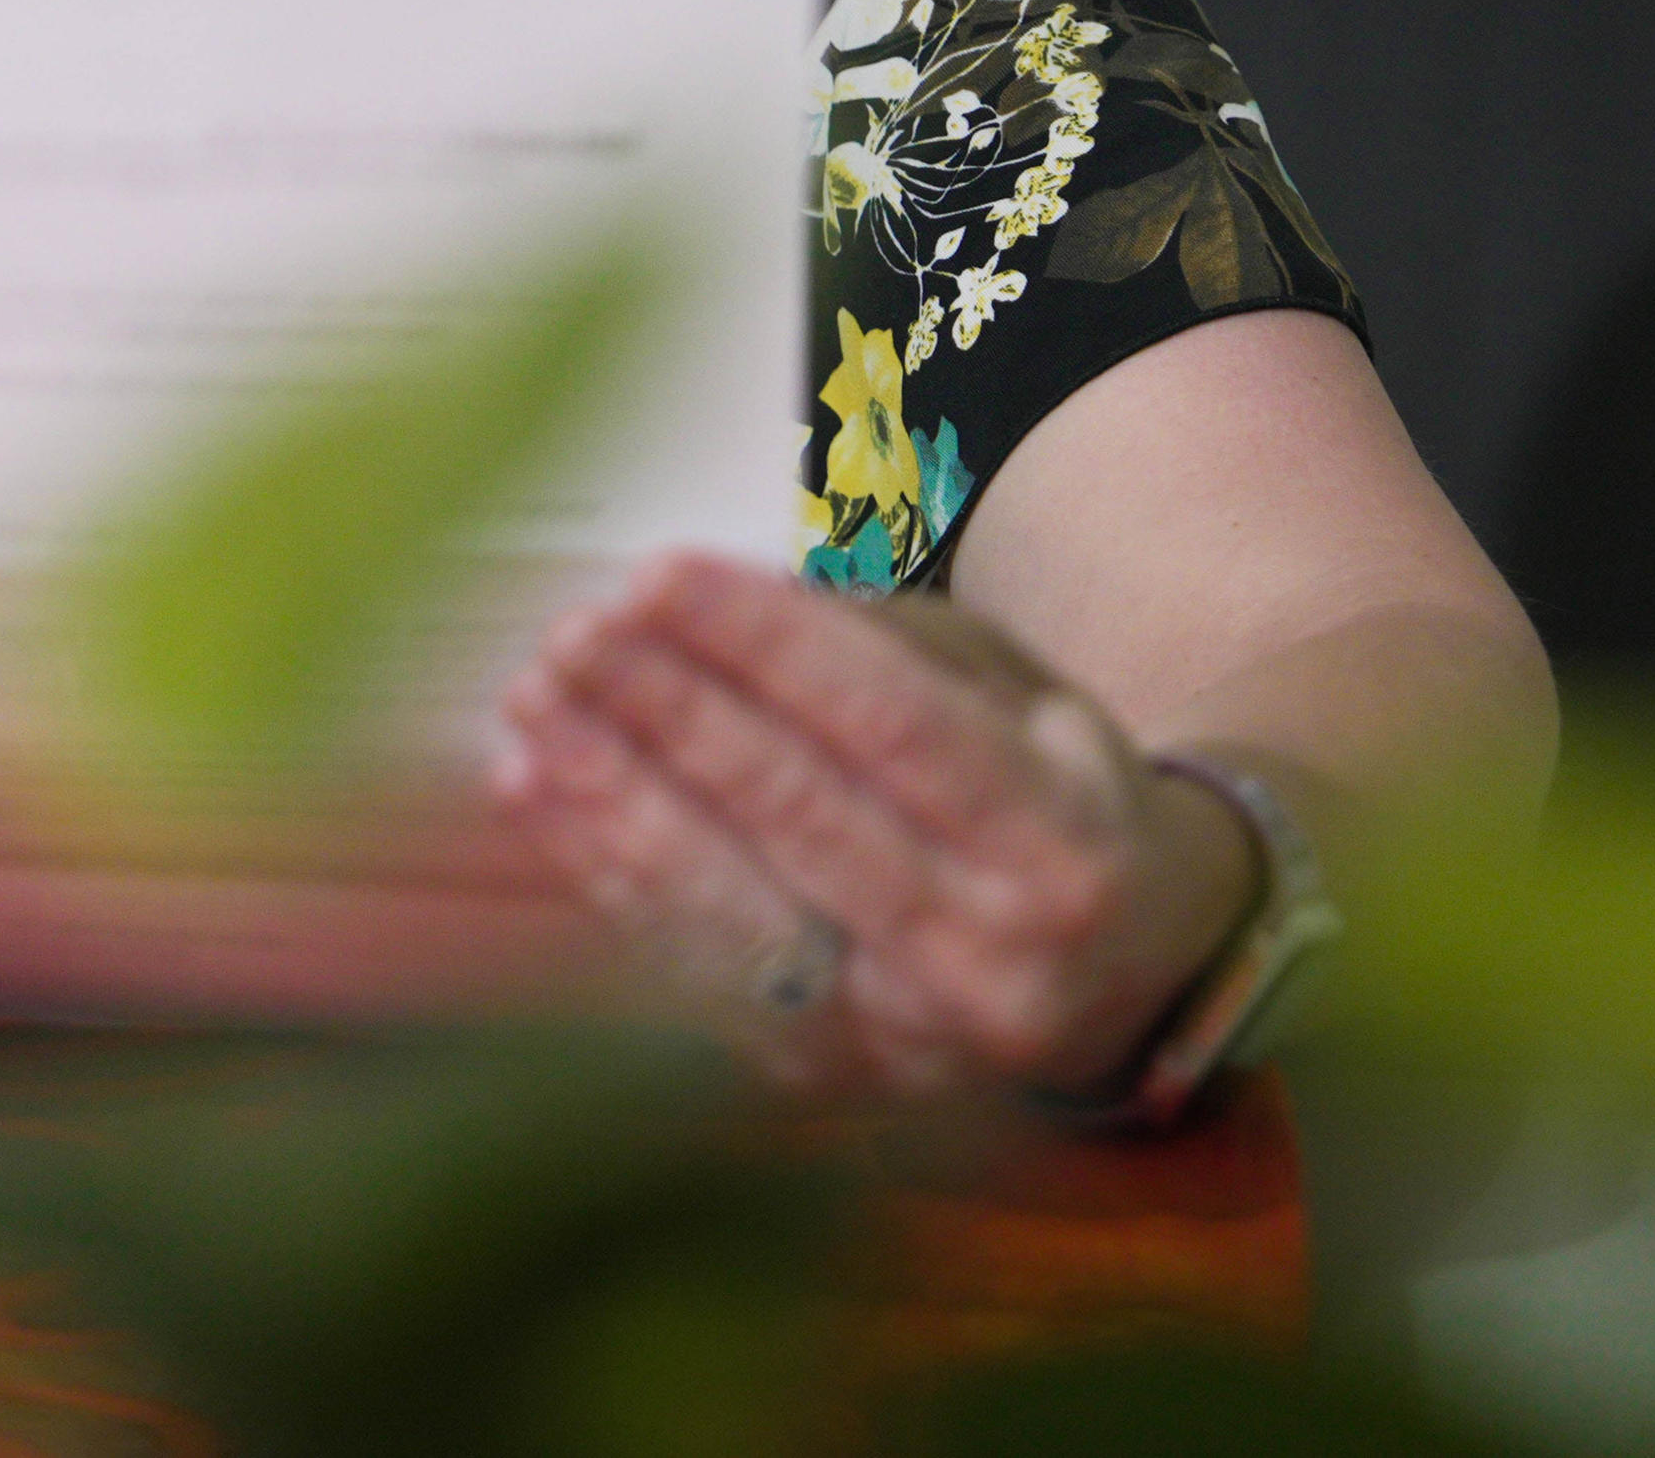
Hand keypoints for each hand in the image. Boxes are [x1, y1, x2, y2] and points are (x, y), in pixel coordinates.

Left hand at [489, 552, 1258, 1105]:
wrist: (1122, 976)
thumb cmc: (1046, 796)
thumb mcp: (1013, 693)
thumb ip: (879, 645)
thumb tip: (709, 599)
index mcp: (1062, 844)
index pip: (893, 727)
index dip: (765, 645)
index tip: (655, 572)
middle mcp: (996, 963)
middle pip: (802, 816)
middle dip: (669, 712)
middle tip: (574, 630)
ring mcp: (905, 1043)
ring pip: (732, 908)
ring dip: (612, 796)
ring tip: (533, 701)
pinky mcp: (825, 1081)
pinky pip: (693, 968)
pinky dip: (605, 874)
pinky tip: (537, 788)